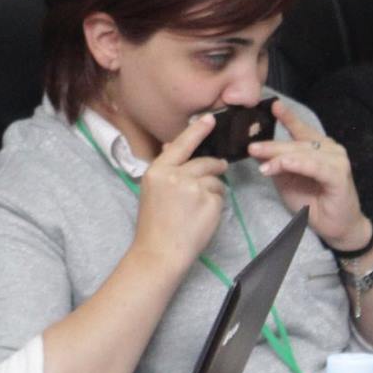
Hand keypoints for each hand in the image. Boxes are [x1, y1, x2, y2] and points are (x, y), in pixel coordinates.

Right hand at [130, 114, 228, 274]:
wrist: (160, 253)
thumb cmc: (154, 225)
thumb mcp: (152, 190)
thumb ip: (166, 168)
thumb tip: (174, 144)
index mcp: (158, 170)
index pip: (181, 144)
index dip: (197, 130)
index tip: (209, 119)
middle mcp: (175, 175)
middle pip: (204, 162)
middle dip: (215, 165)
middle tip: (221, 168)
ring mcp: (194, 188)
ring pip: (215, 179)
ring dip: (214, 189)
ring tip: (202, 206)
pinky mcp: (209, 202)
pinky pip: (220, 195)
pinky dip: (216, 203)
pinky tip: (204, 216)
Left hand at [250, 101, 369, 252]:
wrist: (336, 228)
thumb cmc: (313, 203)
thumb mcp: (288, 181)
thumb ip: (276, 165)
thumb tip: (257, 150)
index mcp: (318, 147)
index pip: (300, 129)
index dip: (287, 117)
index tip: (272, 105)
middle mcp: (329, 149)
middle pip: (296, 143)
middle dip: (272, 145)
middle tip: (252, 147)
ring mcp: (337, 160)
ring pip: (304, 153)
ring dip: (281, 157)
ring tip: (262, 162)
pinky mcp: (339, 175)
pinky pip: (315, 167)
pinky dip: (299, 164)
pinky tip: (285, 163)